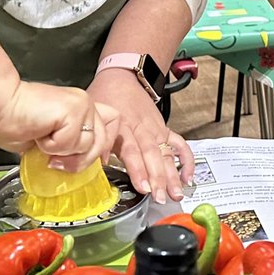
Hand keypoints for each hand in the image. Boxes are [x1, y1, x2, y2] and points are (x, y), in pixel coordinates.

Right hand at [0, 80, 109, 171]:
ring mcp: (81, 104)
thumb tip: (78, 164)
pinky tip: (39, 134)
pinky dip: (52, 146)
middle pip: (103, 141)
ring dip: (63, 152)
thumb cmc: (13, 121)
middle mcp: (85, 103)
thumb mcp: (48, 138)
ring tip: (42, 141)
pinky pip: (71, 143)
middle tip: (55, 161)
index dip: (107, 144)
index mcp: (81, 108)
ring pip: (88, 145)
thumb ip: (68, 144)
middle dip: (81, 160)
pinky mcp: (73, 109)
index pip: (112, 122)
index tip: (96, 160)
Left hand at [87, 69, 194, 204]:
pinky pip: (179, 144)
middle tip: (161, 197)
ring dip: (172, 175)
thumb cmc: (105, 96)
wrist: (122, 77)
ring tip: (177, 193)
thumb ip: (91, 139)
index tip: (143, 186)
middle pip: (152, 155)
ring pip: (166, 153)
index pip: (132, 150)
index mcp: (122, 126)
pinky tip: (188, 176)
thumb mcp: (93, 115)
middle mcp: (141, 129)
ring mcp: (155, 130)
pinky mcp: (163, 129)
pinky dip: (185, 159)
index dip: (138, 169)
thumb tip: (86, 166)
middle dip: (158, 178)